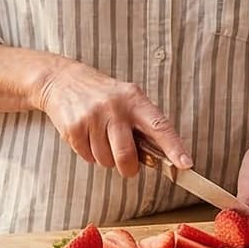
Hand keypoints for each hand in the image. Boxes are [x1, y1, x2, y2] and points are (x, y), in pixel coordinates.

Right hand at [32, 58, 188, 178]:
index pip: (160, 126)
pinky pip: (87, 158)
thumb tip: (159, 158)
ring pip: (105, 161)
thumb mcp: (127, 99)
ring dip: (105, 158)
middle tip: (127, 164)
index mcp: (135, 99)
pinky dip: (88, 154)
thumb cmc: (103, 95)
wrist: (63, 80)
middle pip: (127, 155)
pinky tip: (87, 136)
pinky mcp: (74, 128)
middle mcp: (115, 107)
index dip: (174, 147)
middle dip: (128, 167)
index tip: (185, 164)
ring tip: (100, 137)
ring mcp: (93, 117)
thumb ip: (142, 125)